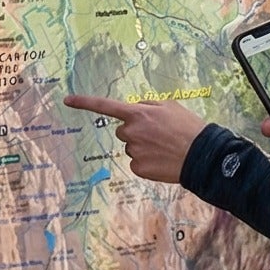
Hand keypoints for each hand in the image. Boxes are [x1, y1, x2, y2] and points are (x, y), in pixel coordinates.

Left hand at [62, 94, 209, 184]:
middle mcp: (131, 132)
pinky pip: (136, 163)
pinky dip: (147, 162)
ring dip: (143, 147)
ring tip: (164, 147)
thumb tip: (135, 109)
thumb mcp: (170, 106)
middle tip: (158, 134)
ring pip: (131, 147)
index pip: (105, 106)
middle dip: (136, 132)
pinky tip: (162, 160)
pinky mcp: (138, 169)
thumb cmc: (188, 127)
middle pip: (123, 131)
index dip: (85, 102)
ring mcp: (133, 152)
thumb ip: (147, 106)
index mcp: (137, 114)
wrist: (202, 156)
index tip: (67, 100)